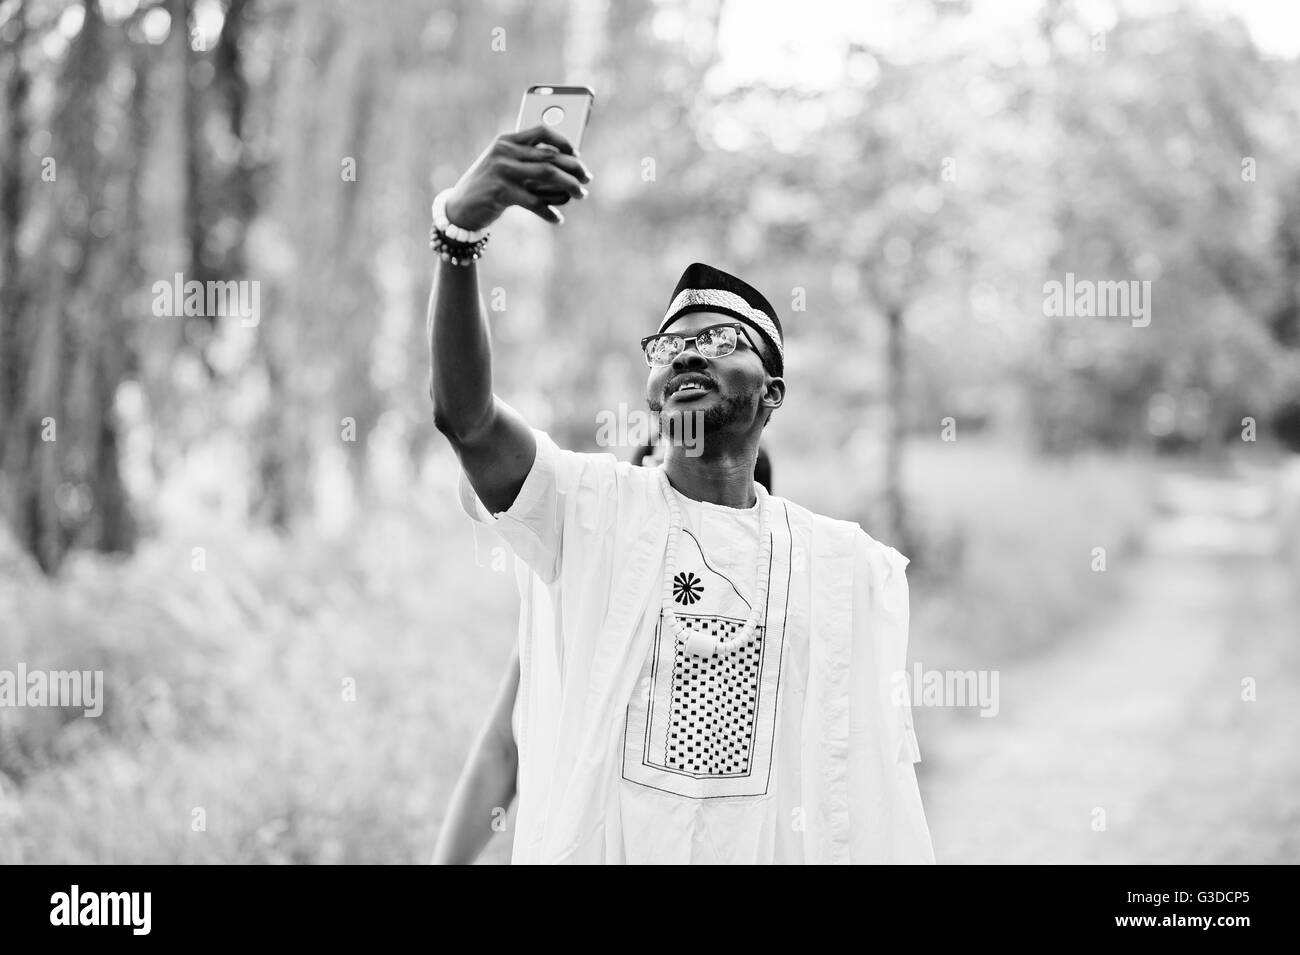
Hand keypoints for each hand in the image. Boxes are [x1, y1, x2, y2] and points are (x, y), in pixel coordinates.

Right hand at [444, 125, 591, 228]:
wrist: (459, 208)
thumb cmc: (488, 187)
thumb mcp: (503, 167)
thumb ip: (526, 161)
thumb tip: (564, 164)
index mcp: (506, 140)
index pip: (541, 131)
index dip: (563, 141)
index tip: (577, 154)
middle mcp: (505, 152)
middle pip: (550, 155)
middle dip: (574, 167)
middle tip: (587, 179)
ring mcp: (502, 171)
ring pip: (548, 174)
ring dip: (569, 186)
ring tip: (580, 194)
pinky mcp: (501, 192)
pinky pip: (534, 202)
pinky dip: (549, 211)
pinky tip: (557, 219)